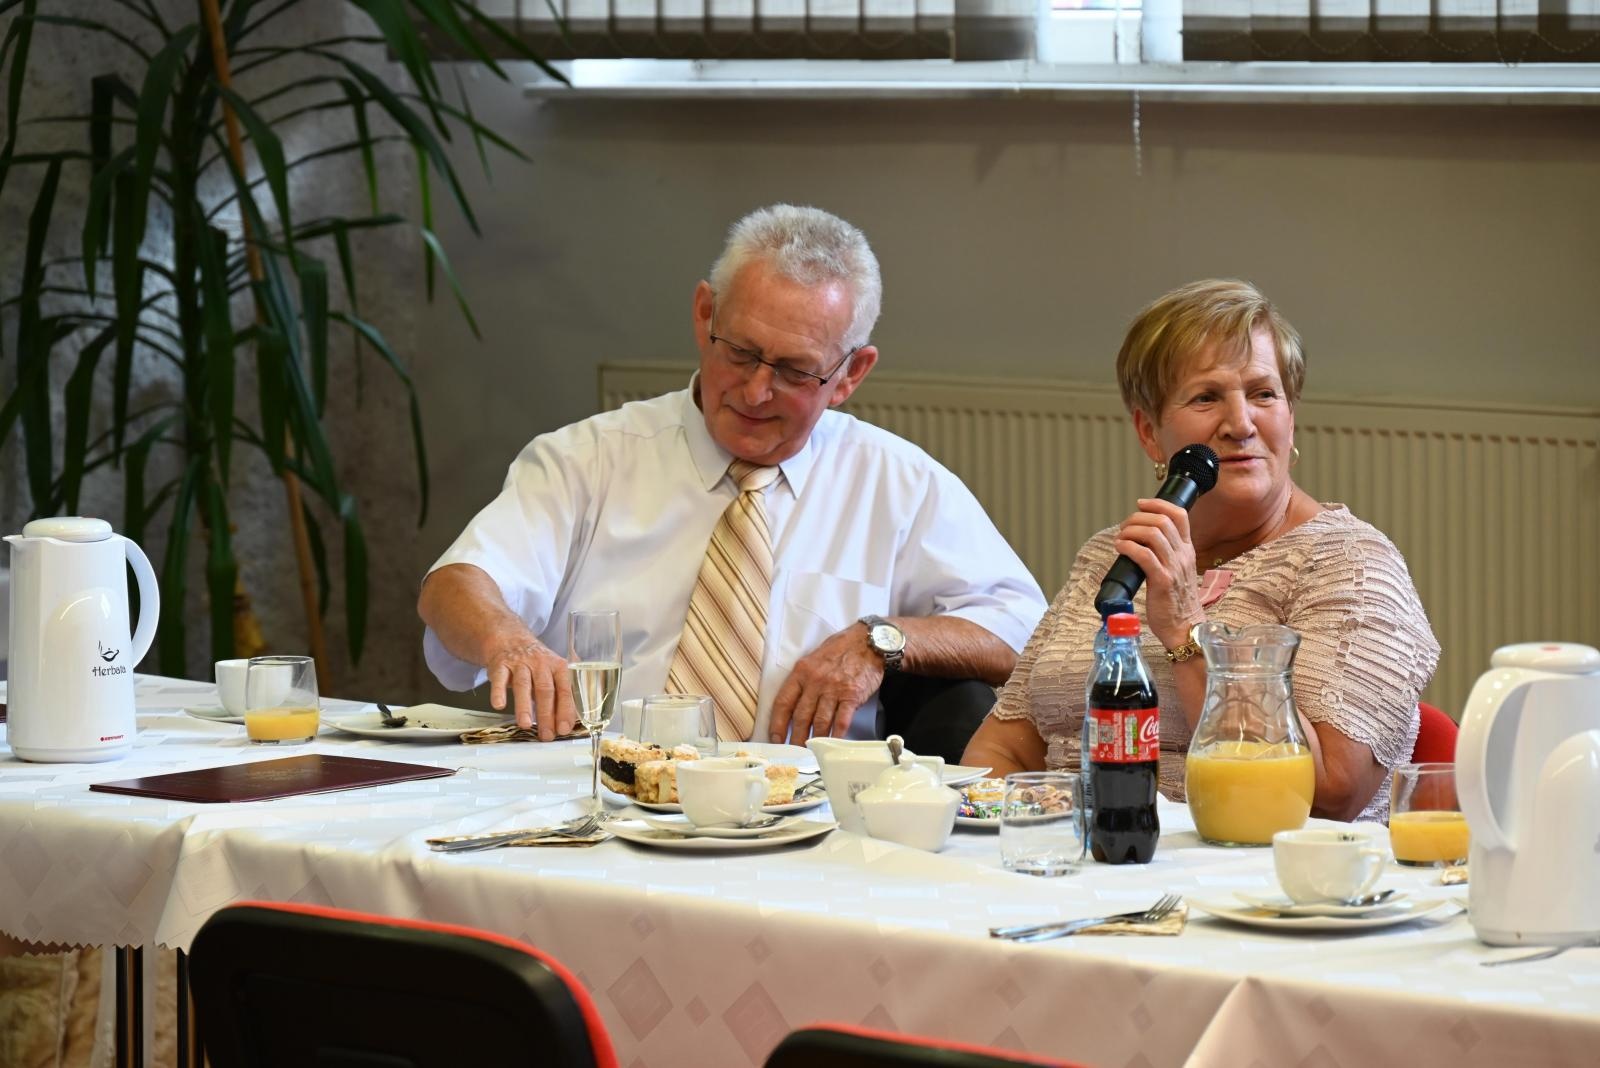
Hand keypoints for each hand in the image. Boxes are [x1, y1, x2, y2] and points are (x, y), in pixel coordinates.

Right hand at [485, 634, 574, 739]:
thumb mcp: (556, 671)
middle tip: (546, 734)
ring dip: (524, 706)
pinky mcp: (501, 665)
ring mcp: (520, 664)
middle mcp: (540, 663)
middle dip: (546, 714)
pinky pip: (499, 679)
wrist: (511, 640)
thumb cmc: (537, 663)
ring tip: (526, 724)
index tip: (564, 729)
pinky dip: (498, 692)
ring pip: (523, 685)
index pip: (565, 690)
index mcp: (558, 667)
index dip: (565, 711)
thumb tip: (576, 719)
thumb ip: (566, 691)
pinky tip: (499, 705)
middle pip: (545, 690)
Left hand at [767, 624, 883, 742]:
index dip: (777, 723)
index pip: (783, 702)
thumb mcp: (815, 657)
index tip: (776, 738)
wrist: (869, 642)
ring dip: (814, 740)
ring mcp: (834, 689)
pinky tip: (832, 744)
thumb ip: (803, 678)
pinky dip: (836, 735)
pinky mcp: (851, 696)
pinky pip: (841, 721)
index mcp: (802, 672)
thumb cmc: (842, 649)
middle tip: (794, 752)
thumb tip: (794, 702)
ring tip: (810, 752)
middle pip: (800, 716)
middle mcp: (815, 681)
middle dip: (795, 738)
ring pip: (819, 721)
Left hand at [1112, 497, 1204, 647]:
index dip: (1158, 504)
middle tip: (1125, 527)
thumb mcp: (1178, 571)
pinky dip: (1128, 547)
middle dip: (1138, 518)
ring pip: (1153, 534)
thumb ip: (1166, 555)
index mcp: (1187, 550)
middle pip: (1162, 521)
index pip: (1179, 515)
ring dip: (1130, 531)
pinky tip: (1120, 548)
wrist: (1184, 627)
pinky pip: (1144, 555)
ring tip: (1121, 538)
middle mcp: (1183, 555)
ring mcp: (1174, 568)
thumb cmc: (1177, 602)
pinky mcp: (1162, 581)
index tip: (1141, 504)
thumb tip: (1142, 541)